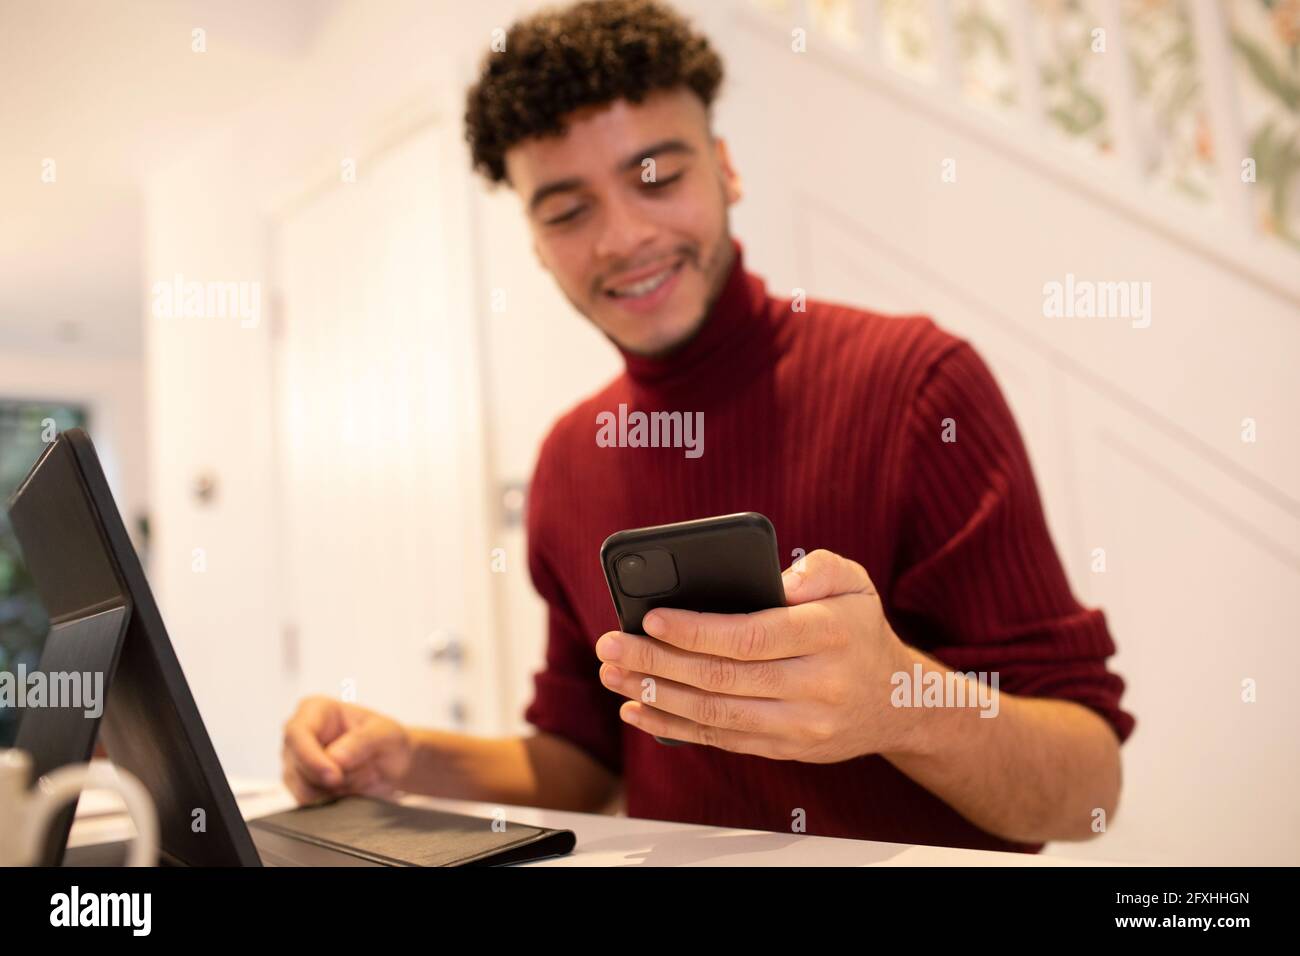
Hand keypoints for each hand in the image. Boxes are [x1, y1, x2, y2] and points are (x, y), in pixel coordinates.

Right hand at [281, 696, 413, 804]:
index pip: (297, 733)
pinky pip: (310, 803)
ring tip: (362, 776)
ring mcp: (296, 762)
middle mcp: (299, 735)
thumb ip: (361, 741)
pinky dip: (334, 801)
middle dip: (332, 779)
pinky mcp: (301, 787)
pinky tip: (353, 789)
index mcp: (315, 710)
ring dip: (337, 791)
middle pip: (297, 766)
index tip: (334, 776)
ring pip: (303, 789)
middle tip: (363, 774)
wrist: (393, 764)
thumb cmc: (387, 740)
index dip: (311, 758)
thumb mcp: (385, 733)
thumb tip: (334, 758)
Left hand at [595, 549, 919, 761]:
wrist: (898, 702)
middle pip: (722, 678)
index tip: (651, 618)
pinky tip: (639, 709)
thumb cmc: (858, 630)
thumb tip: (776, 578)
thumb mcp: (854, 582)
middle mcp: (816, 685)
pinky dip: (673, 727)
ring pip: (715, 714)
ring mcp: (801, 725)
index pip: (751, 636)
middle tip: (611, 646)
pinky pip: (722, 740)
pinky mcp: (786, 750)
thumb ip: (818, 568)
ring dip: (656, 697)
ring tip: (614, 676)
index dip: (696, 631)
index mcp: (829, 635)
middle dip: (657, 663)